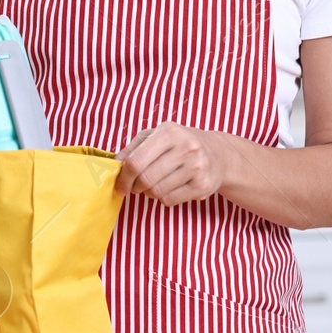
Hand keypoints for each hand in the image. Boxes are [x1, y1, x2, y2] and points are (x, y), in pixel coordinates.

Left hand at [114, 123, 231, 205]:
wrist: (218, 154)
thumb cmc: (180, 144)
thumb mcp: (156, 136)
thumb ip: (132, 148)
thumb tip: (113, 165)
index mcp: (169, 132)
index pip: (136, 160)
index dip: (123, 177)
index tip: (120, 185)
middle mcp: (186, 147)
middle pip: (145, 178)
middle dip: (136, 186)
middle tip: (136, 187)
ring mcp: (196, 167)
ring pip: (157, 191)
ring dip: (149, 193)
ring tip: (155, 185)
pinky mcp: (203, 185)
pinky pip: (170, 200)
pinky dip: (163, 199)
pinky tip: (169, 188)